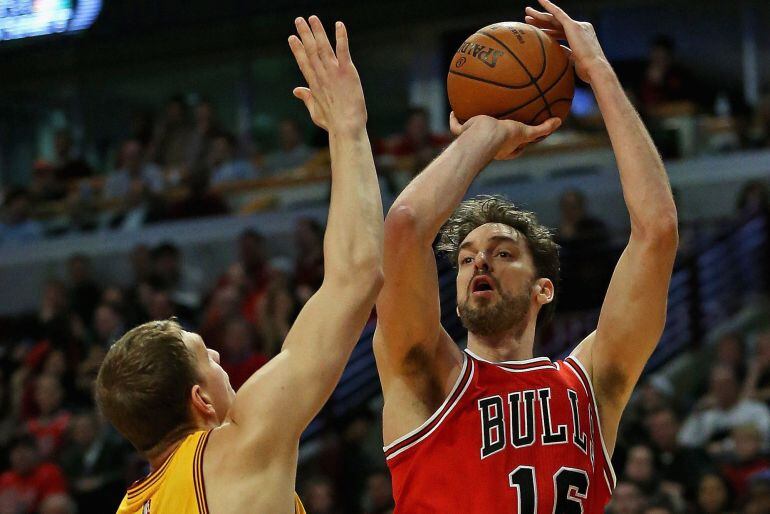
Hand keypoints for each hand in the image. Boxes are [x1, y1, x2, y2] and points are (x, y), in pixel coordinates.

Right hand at [288, 17, 365, 132]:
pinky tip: (339, 24)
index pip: (303, 62)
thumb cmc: (332, 123)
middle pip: (311, 51)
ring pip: (324, 47)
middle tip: (299, 20)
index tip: (292, 37)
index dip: (297, 49)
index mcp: (313, 84)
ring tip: (312, 18)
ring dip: (318, 31)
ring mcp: (333, 72)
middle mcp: (321, 75)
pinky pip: (343, 50)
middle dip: (304, 34)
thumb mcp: (315, 111)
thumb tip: (296, 90)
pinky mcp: (347, 72)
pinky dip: (341, 37)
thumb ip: (306, 98)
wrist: (346, 128)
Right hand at [450, 112, 560, 159]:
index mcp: (505, 147)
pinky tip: (454, 110)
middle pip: (494, 141)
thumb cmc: (505, 138)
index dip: (520, 142)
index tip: (521, 133)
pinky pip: (456, 126)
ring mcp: (474, 140)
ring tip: (471, 115)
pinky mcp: (462, 134)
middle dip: (496, 133)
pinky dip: (453, 120)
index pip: (516, 146)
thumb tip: (559, 121)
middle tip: (499, 124)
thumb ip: (543, 128)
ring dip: (471, 127)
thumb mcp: (527, 132)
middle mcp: (490, 146)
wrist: (484, 138)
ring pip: (471, 134)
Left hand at [524, 0, 610, 83]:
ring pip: (554, 18)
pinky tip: (540, 0)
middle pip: (556, 23)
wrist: (594, 68)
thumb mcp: (573, 60)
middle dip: (541, 21)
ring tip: (527, 12)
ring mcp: (578, 25)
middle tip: (528, 18)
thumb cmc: (586, 69)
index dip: (547, 31)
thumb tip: (555, 52)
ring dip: (540, 15)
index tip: (536, 31)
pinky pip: (558, 13)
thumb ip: (565, 53)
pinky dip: (549, 6)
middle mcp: (580, 27)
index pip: (560, 32)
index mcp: (580, 36)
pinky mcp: (573, 25)